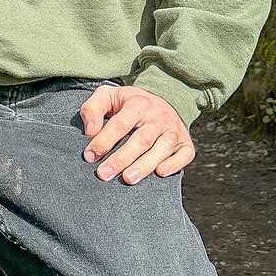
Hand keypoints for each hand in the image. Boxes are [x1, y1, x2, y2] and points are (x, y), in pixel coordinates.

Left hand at [79, 83, 193, 183]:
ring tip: (128, 179)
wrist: (162, 101)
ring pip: (162, 148)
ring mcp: (174, 130)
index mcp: (138, 103)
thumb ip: (92, 109)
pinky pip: (185, 154)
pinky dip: (174, 164)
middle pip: (141, 139)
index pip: (120, 123)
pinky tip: (160, 173)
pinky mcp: (185, 143)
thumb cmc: (128, 104)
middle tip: (104, 174)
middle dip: (122, 158)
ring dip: (145, 165)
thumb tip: (90, 131)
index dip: (104, 140)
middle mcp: (158, 116)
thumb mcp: (108, 96)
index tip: (90, 156)